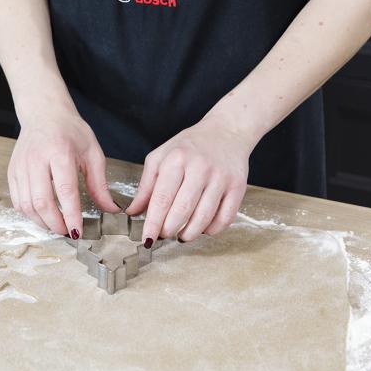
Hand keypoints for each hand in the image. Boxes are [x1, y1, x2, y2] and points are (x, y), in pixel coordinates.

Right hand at [8, 108, 120, 236]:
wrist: (44, 114)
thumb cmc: (70, 131)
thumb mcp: (92, 153)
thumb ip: (100, 184)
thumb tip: (111, 209)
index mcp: (60, 151)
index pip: (65, 190)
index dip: (71, 215)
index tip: (78, 230)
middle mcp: (36, 159)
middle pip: (41, 201)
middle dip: (55, 223)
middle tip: (68, 232)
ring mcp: (21, 165)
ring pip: (26, 204)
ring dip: (42, 222)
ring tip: (57, 226)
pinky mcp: (12, 171)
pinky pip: (17, 200)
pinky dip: (30, 214)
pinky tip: (43, 216)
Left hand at [124, 114, 256, 243]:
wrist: (226, 131)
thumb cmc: (189, 146)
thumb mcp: (161, 157)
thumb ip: (146, 186)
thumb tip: (133, 212)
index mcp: (177, 159)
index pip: (161, 198)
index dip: (153, 223)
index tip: (147, 239)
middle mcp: (200, 168)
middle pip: (182, 211)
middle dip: (169, 230)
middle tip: (164, 235)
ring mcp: (221, 178)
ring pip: (203, 218)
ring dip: (189, 234)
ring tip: (181, 235)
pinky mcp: (238, 187)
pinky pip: (224, 218)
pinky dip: (211, 230)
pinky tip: (202, 228)